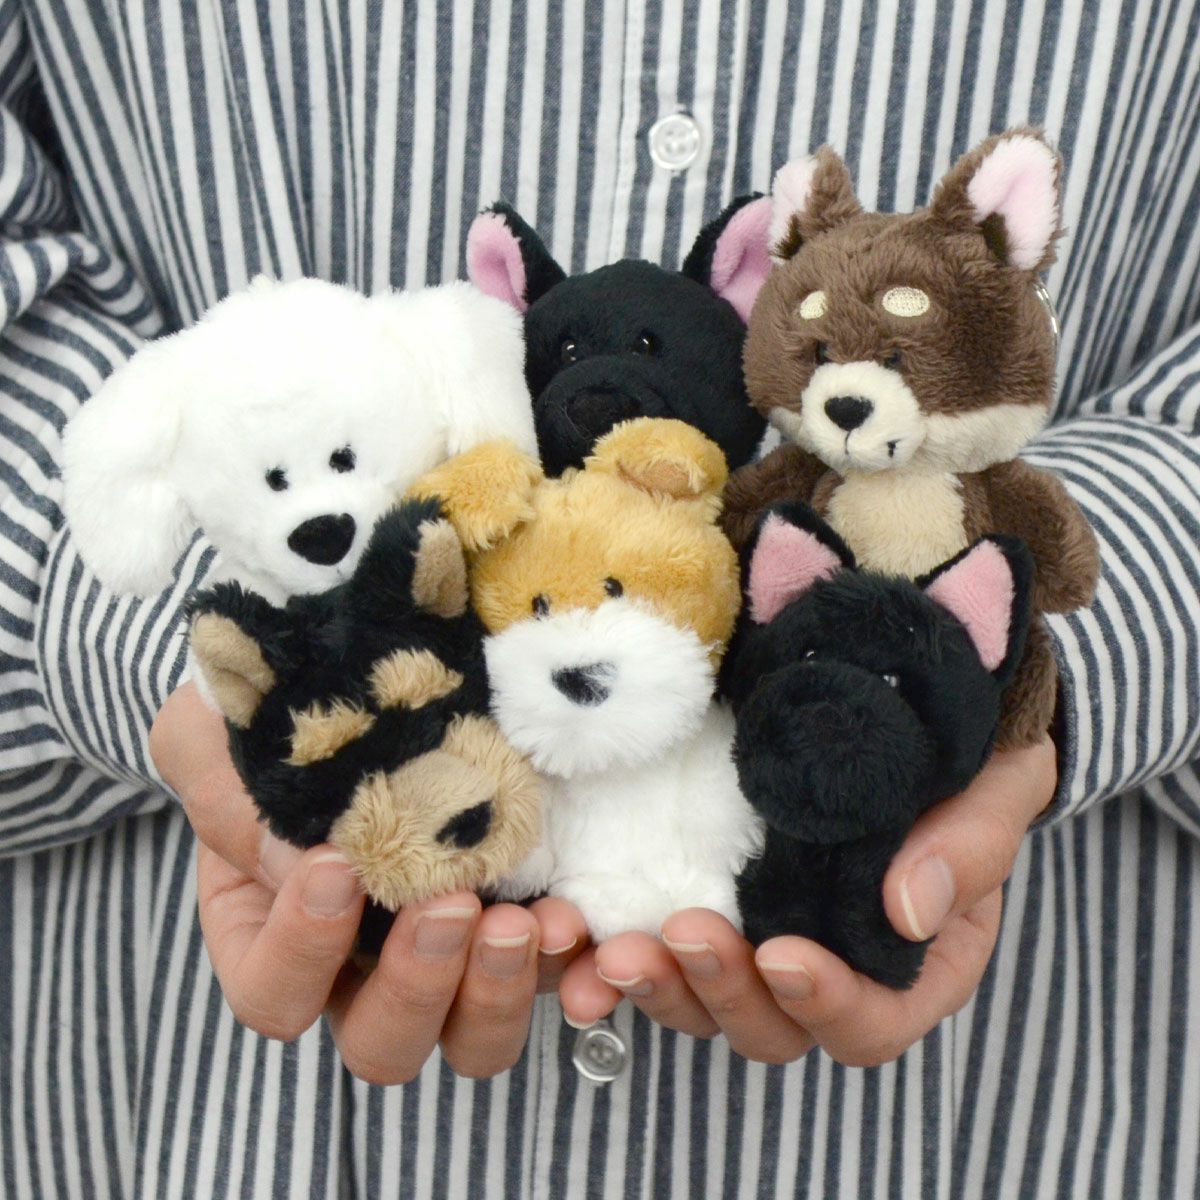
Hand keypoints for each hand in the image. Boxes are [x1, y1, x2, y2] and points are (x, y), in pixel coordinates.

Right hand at [151, 682, 588, 1081]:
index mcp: (275, 935)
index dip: (302, 952)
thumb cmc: (270, 707)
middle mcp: (362, 964)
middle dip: (418, 987)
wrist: (356, 657)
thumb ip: (238, 804)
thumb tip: (308, 870)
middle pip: (383, 1043)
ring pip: (473, 1033)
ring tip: (522, 921)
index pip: (275, 995)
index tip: (335, 867)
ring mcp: (451, 949)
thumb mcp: (221, 737)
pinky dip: (564, 959)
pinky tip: (571, 915)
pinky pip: (550, 968)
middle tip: (448, 906)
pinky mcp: (519, 915)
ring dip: (497, 990)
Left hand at [557, 739, 1055, 1066]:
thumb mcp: (994, 789)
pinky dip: (606, 952)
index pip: (872, 1022)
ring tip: (608, 948)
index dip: (828, 1005)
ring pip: (702, 1001)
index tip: (784, 954)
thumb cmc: (969, 759)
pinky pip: (655, 945)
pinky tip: (568, 931)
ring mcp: (760, 936)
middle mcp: (830, 967)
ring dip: (656, 986)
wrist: (912, 706)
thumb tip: (907, 911)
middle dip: (723, 993)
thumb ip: (967, 849)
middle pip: (774, 1028)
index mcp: (911, 964)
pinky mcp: (707, 896)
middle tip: (682, 933)